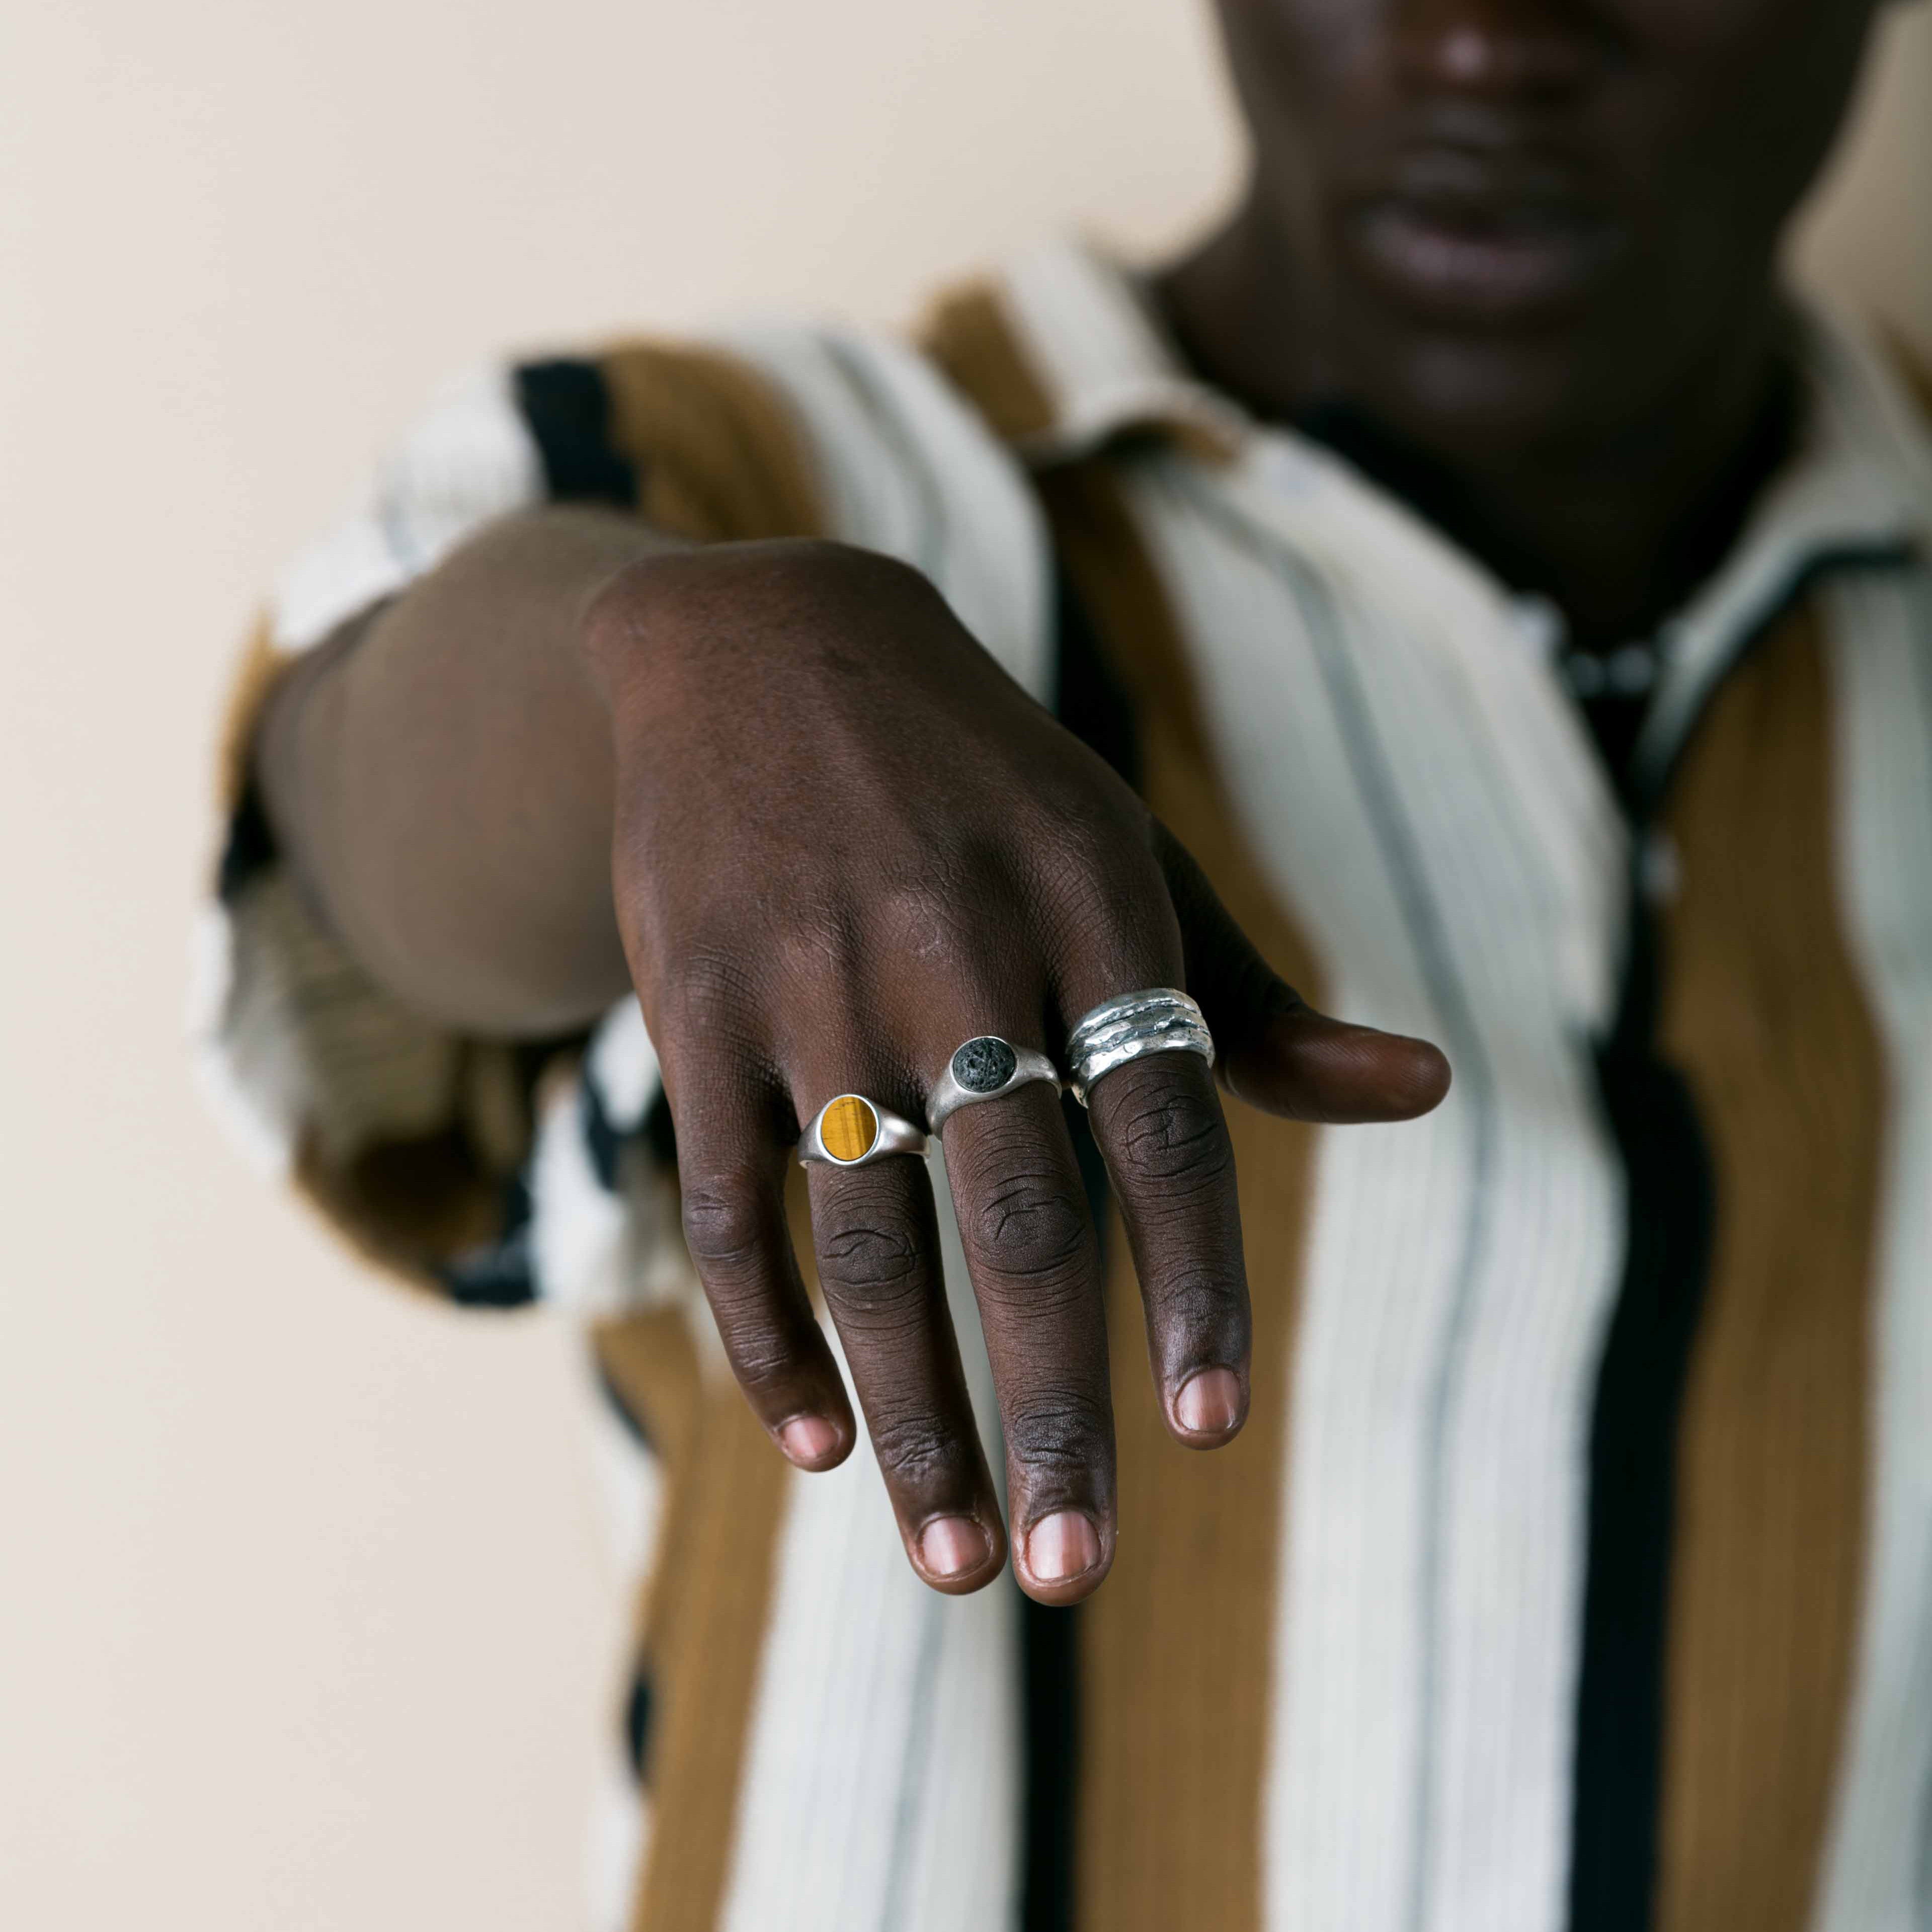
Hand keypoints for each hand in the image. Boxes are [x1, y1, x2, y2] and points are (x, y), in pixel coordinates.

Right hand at [584, 538, 1447, 1603]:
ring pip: (864, 1234)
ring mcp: (813, 975)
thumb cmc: (979, 784)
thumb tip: (1423, 1093)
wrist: (758, 646)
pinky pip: (728, 1195)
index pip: (1166, 1125)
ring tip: (953, 1560)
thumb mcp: (1127, 854)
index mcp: (1092, 901)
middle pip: (1016, 1212)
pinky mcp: (694, 999)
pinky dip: (767, 1330)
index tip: (1213, 1434)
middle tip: (1076, 1567)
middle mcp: (956, 942)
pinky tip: (813, 1441)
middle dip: (1051, 1404)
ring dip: (911, 1411)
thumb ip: (1253, 997)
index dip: (1194, 1286)